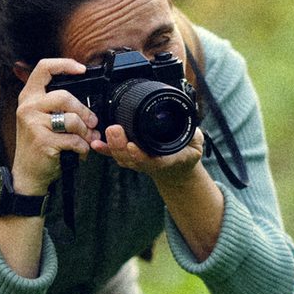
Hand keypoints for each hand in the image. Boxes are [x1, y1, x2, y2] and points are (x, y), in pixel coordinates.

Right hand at [11, 59, 96, 194]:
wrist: (27, 173)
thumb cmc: (39, 144)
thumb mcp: (40, 118)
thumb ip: (55, 103)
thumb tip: (86, 98)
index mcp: (28, 97)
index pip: (43, 68)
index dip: (64, 64)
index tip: (81, 69)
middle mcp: (28, 107)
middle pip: (65, 96)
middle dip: (84, 111)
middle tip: (92, 122)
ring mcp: (34, 124)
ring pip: (72, 119)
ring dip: (85, 132)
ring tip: (86, 139)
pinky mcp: (43, 142)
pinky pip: (74, 140)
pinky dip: (82, 148)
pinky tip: (80, 152)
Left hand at [90, 122, 205, 188]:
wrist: (178, 168)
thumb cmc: (186, 153)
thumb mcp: (196, 143)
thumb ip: (194, 135)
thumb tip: (191, 125)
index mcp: (167, 161)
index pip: (153, 161)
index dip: (141, 156)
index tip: (132, 146)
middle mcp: (150, 163)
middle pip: (131, 158)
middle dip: (120, 145)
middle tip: (115, 129)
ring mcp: (138, 162)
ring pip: (122, 157)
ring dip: (112, 146)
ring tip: (108, 130)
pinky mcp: (130, 158)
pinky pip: (115, 155)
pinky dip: (105, 150)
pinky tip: (97, 144)